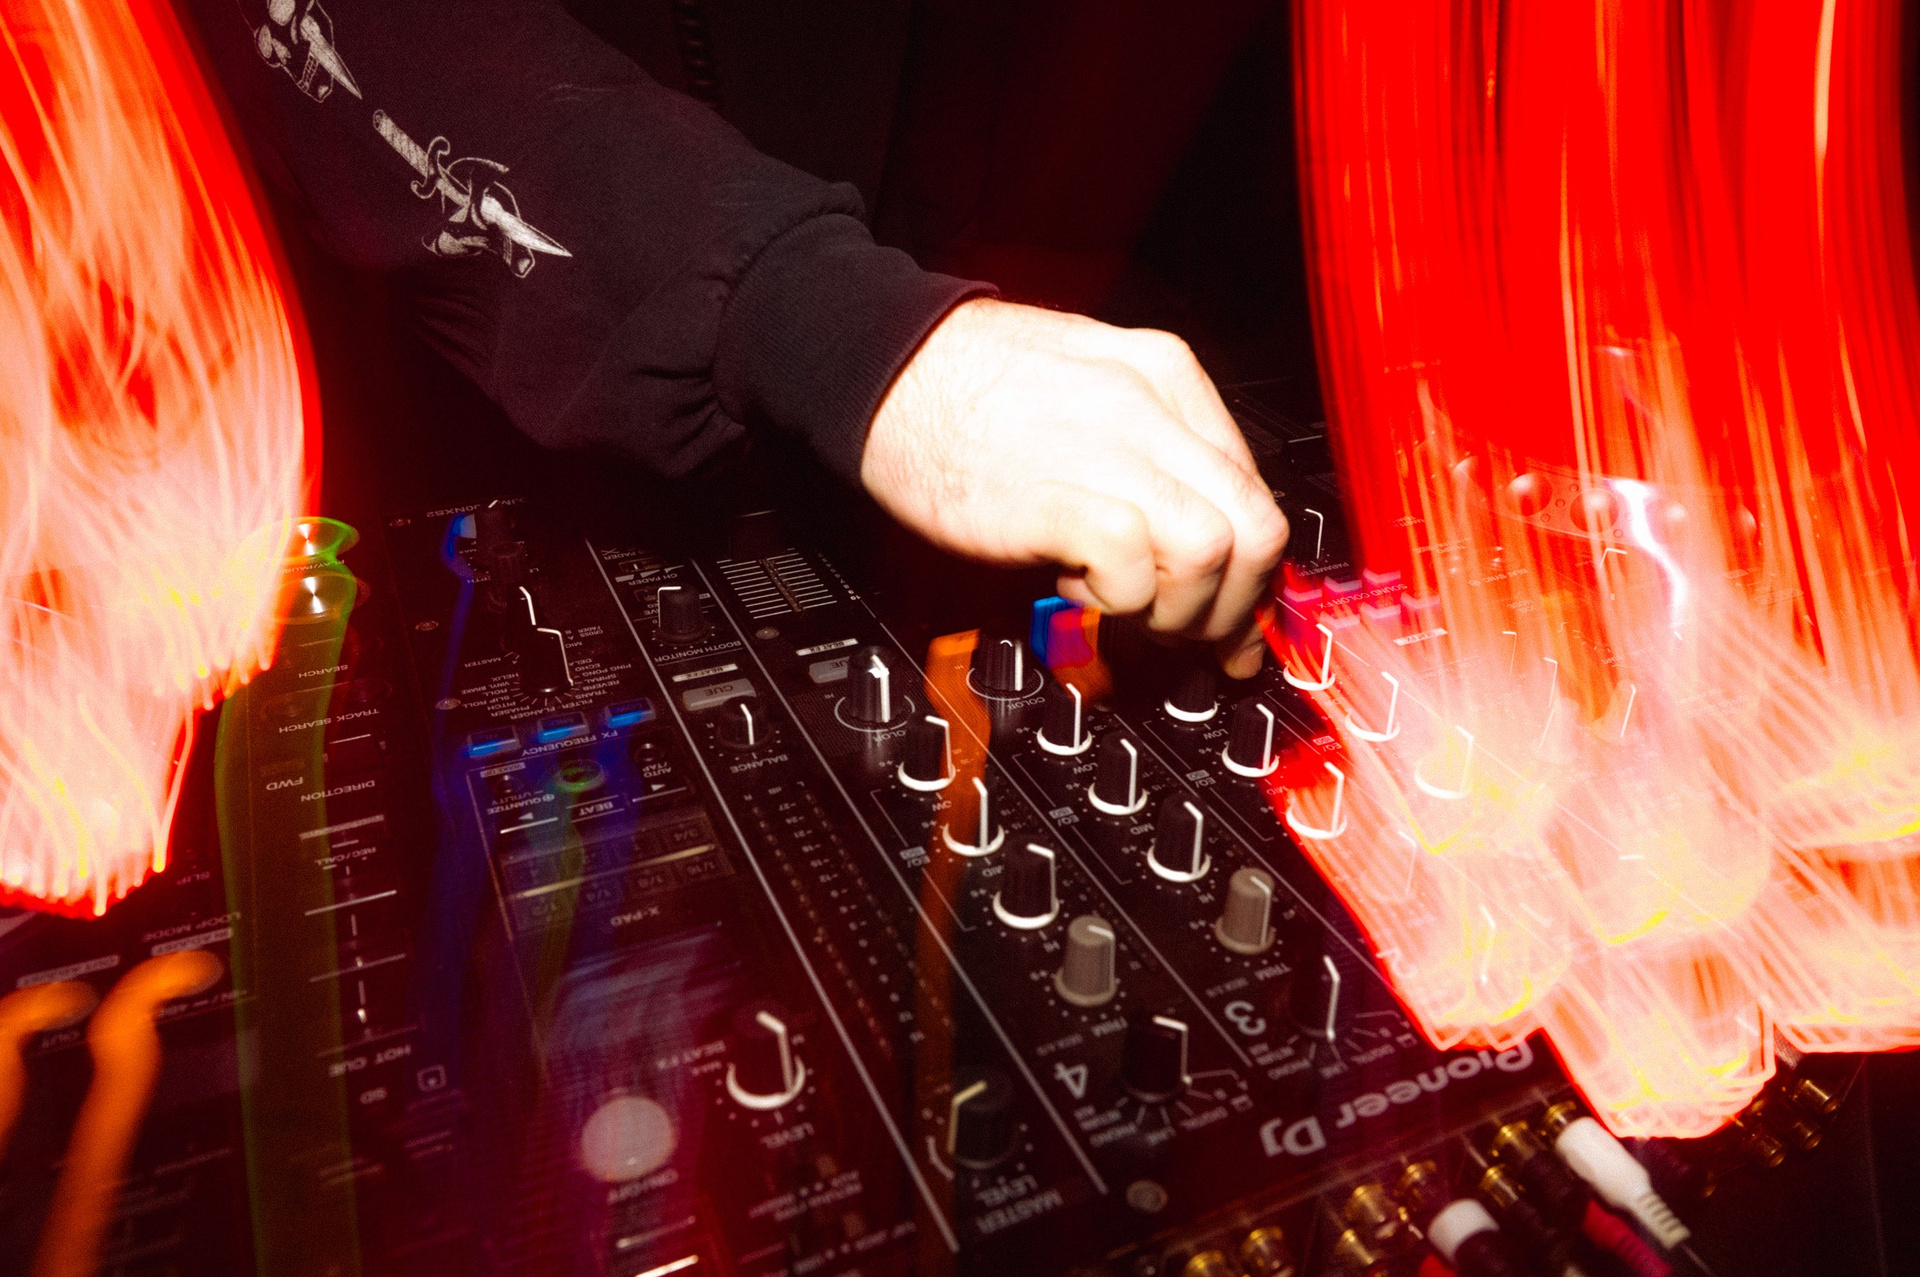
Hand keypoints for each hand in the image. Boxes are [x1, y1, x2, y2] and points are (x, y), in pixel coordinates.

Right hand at [861, 298, 1287, 676]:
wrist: (881, 366)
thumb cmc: (969, 386)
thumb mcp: (1090, 397)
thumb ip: (1154, 458)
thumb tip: (1200, 543)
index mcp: (1167, 375)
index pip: (1257, 488)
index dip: (1255, 575)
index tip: (1237, 620)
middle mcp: (1151, 405)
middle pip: (1256, 527)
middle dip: (1234, 605)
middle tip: (1190, 634)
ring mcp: (1108, 447)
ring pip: (1214, 550)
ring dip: (1180, 608)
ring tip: (1126, 606)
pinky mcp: (1055, 494)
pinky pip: (1134, 564)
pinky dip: (1118, 598)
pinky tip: (1075, 584)